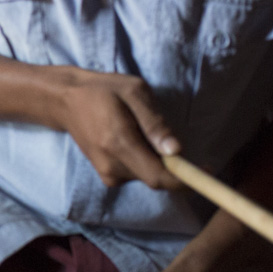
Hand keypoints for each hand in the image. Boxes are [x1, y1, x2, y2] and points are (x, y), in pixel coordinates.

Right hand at [51, 70, 182, 189]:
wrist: (65, 101)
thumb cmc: (103, 91)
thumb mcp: (134, 92)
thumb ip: (154, 122)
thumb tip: (177, 151)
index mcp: (120, 143)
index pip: (159, 177)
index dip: (187, 180)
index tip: (207, 171)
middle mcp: (112, 166)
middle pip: (157, 178)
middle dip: (173, 164)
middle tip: (168, 135)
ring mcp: (108, 174)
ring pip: (148, 176)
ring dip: (157, 160)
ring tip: (143, 130)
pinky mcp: (107, 176)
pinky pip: (137, 174)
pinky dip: (145, 161)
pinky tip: (133, 139)